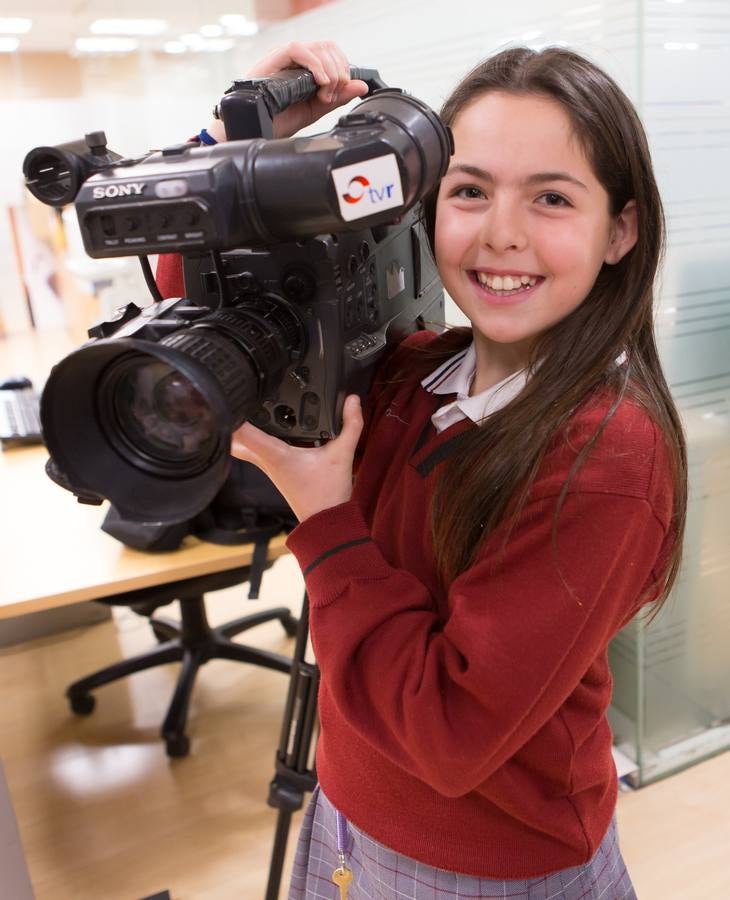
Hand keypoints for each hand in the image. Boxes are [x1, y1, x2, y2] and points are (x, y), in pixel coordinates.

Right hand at [207, 40, 368, 141]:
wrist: (256, 129)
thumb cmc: (278, 119)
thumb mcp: (315, 109)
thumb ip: (337, 97)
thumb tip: (361, 86)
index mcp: (305, 67)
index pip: (333, 52)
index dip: (343, 69)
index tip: (341, 91)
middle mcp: (296, 58)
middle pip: (329, 47)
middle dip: (339, 71)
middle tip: (332, 95)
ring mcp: (284, 56)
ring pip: (318, 47)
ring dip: (329, 71)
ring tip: (323, 94)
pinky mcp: (274, 58)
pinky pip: (299, 49)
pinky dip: (316, 66)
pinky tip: (319, 83)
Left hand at [230, 394, 363, 521]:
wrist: (325, 521)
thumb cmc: (328, 493)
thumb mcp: (342, 455)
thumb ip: (351, 425)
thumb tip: (353, 401)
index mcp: (275, 454)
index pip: (242, 433)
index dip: (232, 414)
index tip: (231, 396)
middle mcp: (266, 460)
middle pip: (233, 440)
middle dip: (230, 420)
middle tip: (235, 401)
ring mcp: (268, 466)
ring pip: (243, 445)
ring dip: (241, 427)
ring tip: (245, 406)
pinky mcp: (275, 469)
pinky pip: (257, 450)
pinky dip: (256, 436)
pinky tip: (267, 424)